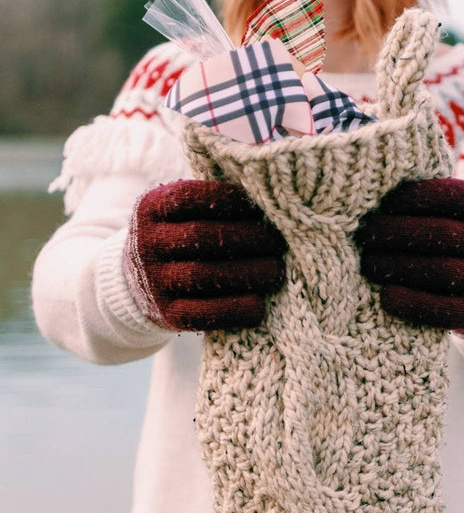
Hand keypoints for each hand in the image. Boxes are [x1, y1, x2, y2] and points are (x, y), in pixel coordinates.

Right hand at [123, 180, 286, 330]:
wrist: (136, 285)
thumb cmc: (178, 240)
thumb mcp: (180, 213)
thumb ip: (211, 203)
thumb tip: (269, 201)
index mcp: (151, 208)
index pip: (189, 197)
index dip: (230, 200)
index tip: (263, 206)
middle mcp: (146, 243)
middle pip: (201, 237)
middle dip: (247, 238)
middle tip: (279, 242)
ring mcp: (153, 281)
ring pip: (203, 276)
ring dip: (247, 273)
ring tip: (276, 271)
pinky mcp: (166, 315)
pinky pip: (201, 315)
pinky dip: (234, 310)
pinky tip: (259, 306)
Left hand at [356, 178, 463, 333]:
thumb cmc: (462, 246)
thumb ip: (434, 205)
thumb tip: (378, 193)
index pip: (453, 196)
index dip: (414, 196)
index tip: (383, 202)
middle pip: (440, 234)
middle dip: (396, 232)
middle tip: (364, 234)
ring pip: (438, 270)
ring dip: (396, 266)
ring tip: (367, 263)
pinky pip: (438, 309)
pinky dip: (409, 302)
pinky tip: (385, 296)